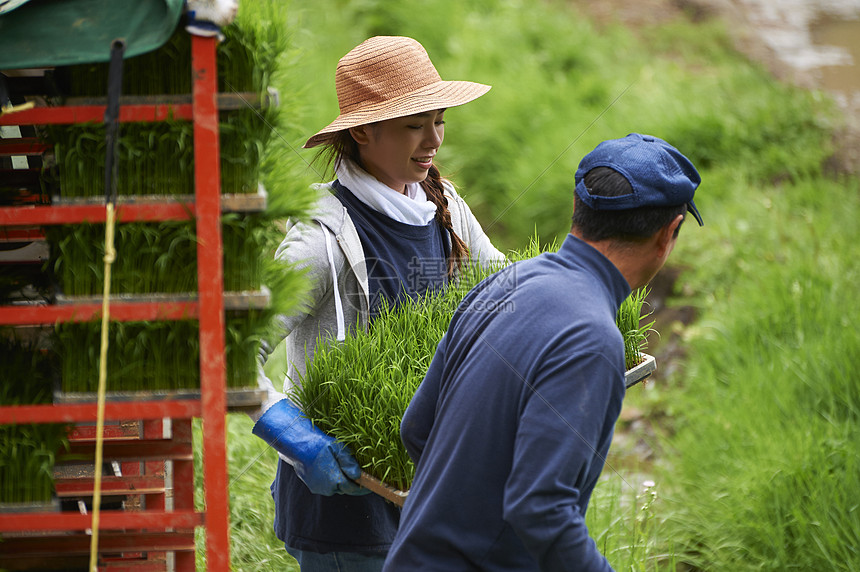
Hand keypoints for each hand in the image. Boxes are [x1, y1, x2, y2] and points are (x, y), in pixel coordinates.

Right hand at [252, 399, 368, 495]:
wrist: (298, 445)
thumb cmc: (319, 444)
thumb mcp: (338, 449)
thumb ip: (349, 463)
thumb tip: (358, 475)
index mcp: (335, 480)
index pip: (353, 489)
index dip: (363, 487)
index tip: (371, 485)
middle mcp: (327, 488)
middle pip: (345, 488)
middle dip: (352, 483)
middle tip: (359, 475)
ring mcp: (318, 488)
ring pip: (335, 487)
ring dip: (340, 481)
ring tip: (343, 469)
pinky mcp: (312, 486)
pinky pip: (326, 486)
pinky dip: (331, 480)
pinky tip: (331, 468)